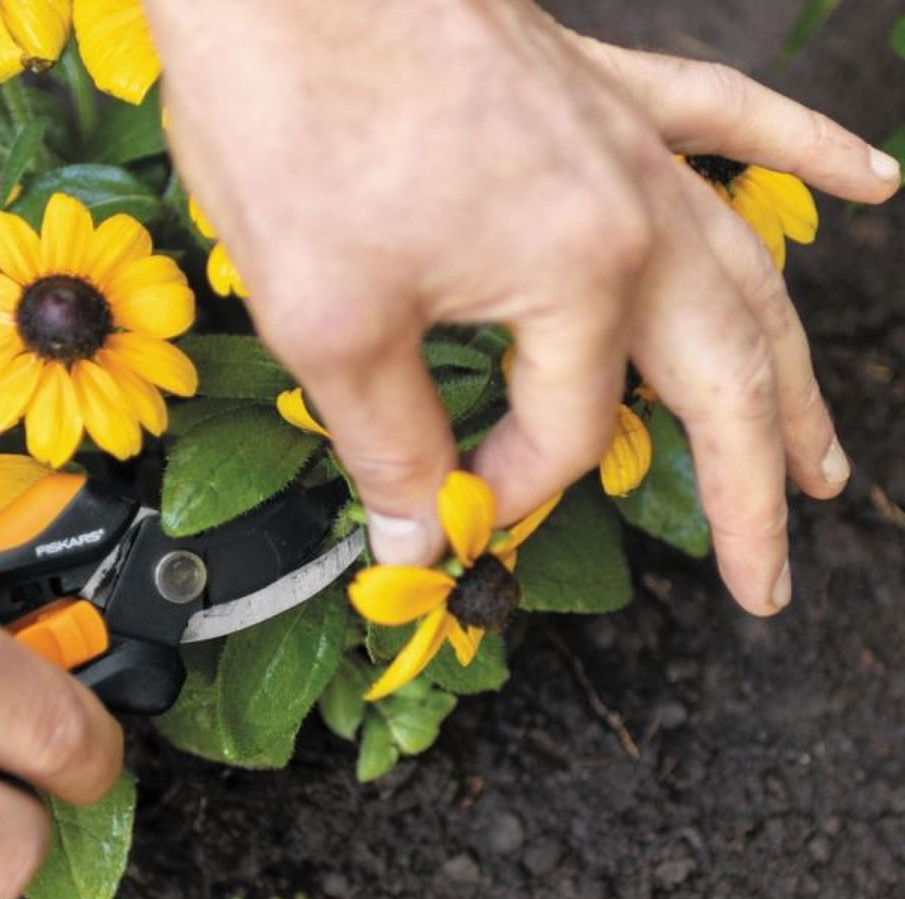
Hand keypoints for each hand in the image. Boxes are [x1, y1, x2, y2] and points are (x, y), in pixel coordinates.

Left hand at [145, 0, 899, 613]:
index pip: (567, 432)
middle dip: (748, 488)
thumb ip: (391, 445)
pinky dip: (800, 151)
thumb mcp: (329, 322)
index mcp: (579, 273)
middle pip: (721, 375)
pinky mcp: (597, 86)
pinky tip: (870, 182)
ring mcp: (626, 141)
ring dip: (790, 372)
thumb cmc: (292, 118)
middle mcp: (633, 209)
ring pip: (746, 271)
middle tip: (768, 571)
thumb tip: (419, 533)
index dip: (507, 491)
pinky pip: (727, 118)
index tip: (448, 514)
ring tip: (824, 457)